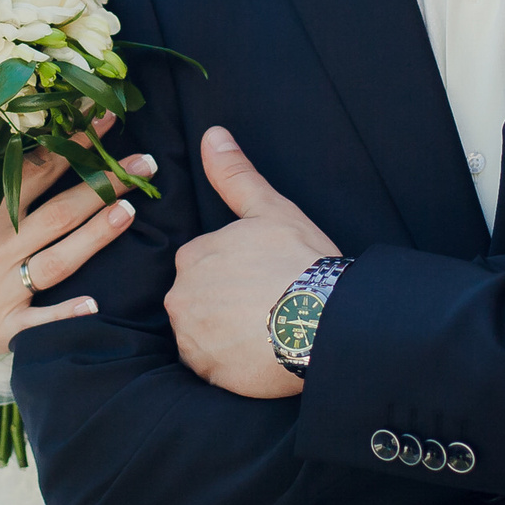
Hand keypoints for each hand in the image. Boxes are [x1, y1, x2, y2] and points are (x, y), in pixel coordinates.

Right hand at [0, 139, 151, 386]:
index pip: (34, 170)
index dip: (73, 142)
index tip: (103, 117)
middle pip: (60, 210)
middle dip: (106, 181)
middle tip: (146, 161)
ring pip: (60, 259)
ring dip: (99, 234)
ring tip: (132, 209)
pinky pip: (38, 324)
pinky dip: (66, 314)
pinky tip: (97, 304)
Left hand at [167, 127, 335, 397]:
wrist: (324, 320)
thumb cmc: (300, 261)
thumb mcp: (270, 210)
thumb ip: (235, 175)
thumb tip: (212, 134)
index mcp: (193, 255)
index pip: (204, 266)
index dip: (235, 274)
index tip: (263, 280)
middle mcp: (180, 295)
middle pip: (198, 301)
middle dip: (226, 305)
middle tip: (267, 307)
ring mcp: (191, 335)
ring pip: (202, 334)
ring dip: (226, 335)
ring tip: (265, 332)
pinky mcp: (205, 370)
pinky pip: (209, 367)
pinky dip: (229, 364)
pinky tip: (258, 356)